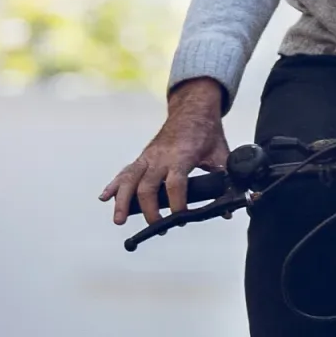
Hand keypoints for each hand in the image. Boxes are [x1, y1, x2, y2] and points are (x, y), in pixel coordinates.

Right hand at [105, 80, 230, 224]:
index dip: (177, 203)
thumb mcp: (221, 155)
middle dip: (148, 209)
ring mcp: (148, 157)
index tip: (182, 218)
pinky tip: (105, 198)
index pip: (175, 184)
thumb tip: (230, 208)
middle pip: (147, 186)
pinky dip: (114, 185)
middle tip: (156, 227)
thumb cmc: (206, 133)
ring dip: (122, 201)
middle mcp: (160, 157)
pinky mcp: (142, 158)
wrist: (192, 110)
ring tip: (119, 220)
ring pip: (130, 180)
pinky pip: (125, 173)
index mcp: (182, 156)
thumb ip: (225, 180)